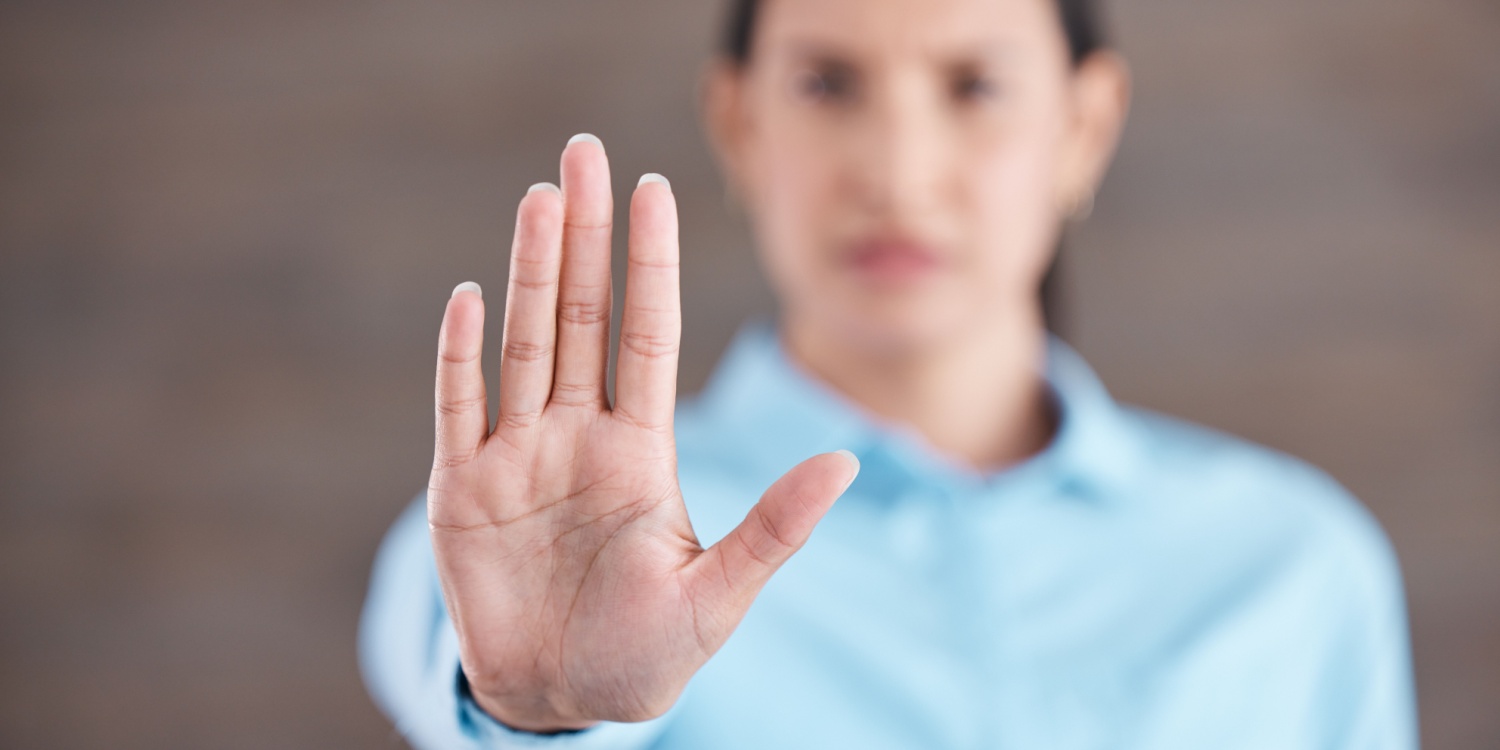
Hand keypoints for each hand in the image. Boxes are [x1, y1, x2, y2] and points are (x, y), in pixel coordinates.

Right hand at [426, 135, 859, 731]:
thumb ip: (774, 528)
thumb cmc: (644, 656)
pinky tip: (469, 296)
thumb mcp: (718, 596)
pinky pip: (458, 407)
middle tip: (585, 153)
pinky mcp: (461, 490)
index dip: (651, 264)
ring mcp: (517, 456)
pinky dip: (460, 356)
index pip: (649, 334)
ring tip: (540, 197)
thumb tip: (847, 462)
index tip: (655, 190)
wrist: (558, 702)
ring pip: (524, 342)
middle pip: (582, 316)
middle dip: (584, 236)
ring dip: (528, 270)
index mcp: (641, 450)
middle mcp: (579, 435)